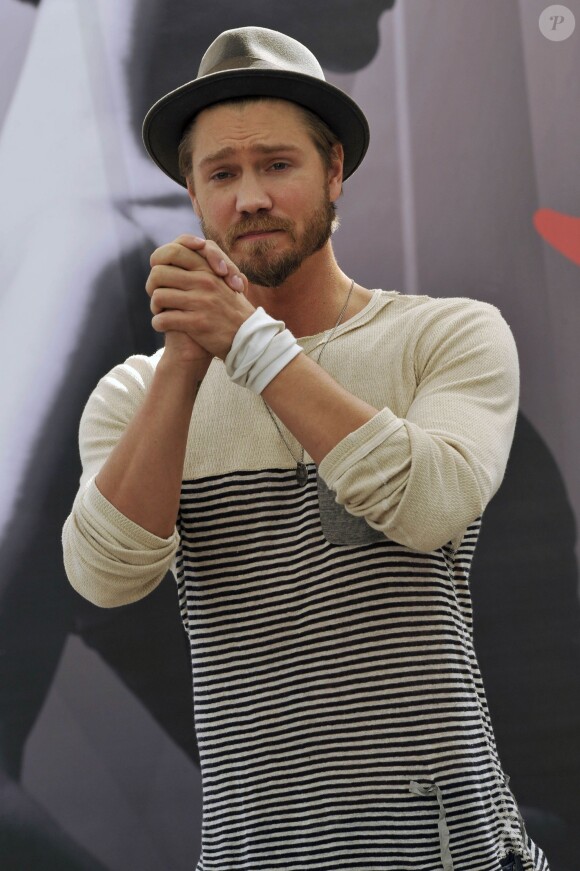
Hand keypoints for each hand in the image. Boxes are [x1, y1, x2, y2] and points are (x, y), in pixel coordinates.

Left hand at [146, 235, 252, 364]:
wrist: (248, 338)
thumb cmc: (231, 310)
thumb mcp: (222, 282)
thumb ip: (204, 268)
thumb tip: (179, 256)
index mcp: (208, 269)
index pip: (174, 250)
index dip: (159, 261)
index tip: (161, 276)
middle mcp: (205, 282)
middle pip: (159, 273)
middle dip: (152, 286)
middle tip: (156, 296)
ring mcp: (201, 302)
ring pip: (159, 296)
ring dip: (155, 307)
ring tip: (160, 312)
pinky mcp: (197, 323)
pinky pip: (164, 319)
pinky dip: (158, 323)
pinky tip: (162, 326)